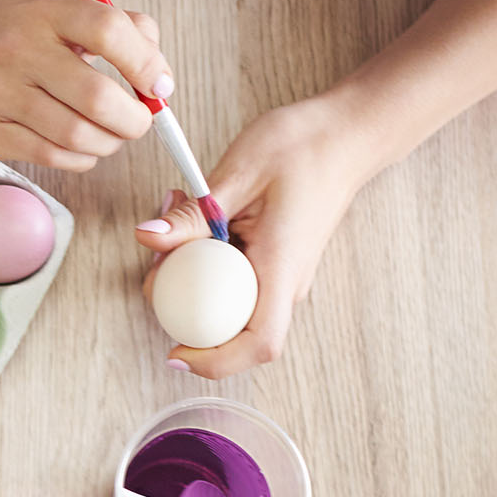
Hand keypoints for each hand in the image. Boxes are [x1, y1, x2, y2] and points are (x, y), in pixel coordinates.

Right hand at [0, 0, 170, 170]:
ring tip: (110, 136)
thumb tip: (158, 74)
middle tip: (138, 122)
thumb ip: (114, 25)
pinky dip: (80, 159)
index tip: (158, 85)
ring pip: (77, 136)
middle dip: (133, 120)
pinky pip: (50, 157)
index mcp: (45, 11)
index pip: (110, 32)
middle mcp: (20, 50)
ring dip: (108, 143)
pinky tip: (81, 147)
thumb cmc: (4, 24)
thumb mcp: (55, 4)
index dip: (146, 64)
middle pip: (98, 97)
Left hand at [135, 91, 383, 375]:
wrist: (347, 134)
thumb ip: (193, 215)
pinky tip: (195, 218)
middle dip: (182, 307)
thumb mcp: (240, 173)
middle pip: (230, 329)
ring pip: (226, 303)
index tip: (176, 352)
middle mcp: (285, 283)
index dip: (215, 361)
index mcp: (282, 268)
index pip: (258, 342)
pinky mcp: (272, 263)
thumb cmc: (305, 147)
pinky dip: (205, 258)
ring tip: (176, 215)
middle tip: (157, 258)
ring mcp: (280, 277)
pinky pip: (231, 279)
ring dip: (189, 275)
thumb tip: (148, 238)